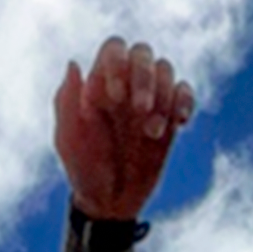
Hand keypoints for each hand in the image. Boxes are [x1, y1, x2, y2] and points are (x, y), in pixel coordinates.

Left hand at [54, 36, 195, 221]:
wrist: (110, 201)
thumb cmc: (83, 170)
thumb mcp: (68, 140)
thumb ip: (67, 101)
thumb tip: (74, 63)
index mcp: (98, 85)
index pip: (113, 49)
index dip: (119, 64)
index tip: (116, 96)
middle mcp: (125, 85)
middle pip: (143, 53)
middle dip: (144, 77)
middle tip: (140, 110)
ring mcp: (149, 99)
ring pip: (165, 69)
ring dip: (163, 96)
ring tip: (152, 133)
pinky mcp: (170, 116)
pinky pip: (184, 92)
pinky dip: (185, 101)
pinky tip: (180, 123)